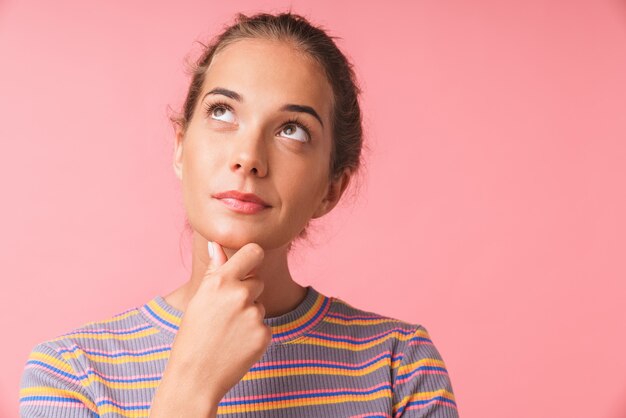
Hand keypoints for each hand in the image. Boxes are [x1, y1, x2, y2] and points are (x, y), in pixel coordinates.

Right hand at [153, 241, 271, 413]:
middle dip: (246, 293)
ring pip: (260, 305)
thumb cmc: (193, 335)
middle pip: (257, 281)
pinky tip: (236, 344)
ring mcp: (254, 315)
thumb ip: (214, 270)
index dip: (253, 256)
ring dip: (249, 314)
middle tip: (225, 313)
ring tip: (227, 331)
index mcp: (221, 281)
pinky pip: (265, 325)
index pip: (254, 251)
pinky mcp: (264, 334)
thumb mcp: (199, 299)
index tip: (249, 263)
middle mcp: (240, 294)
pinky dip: (254, 333)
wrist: (194, 377)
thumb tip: (217, 244)